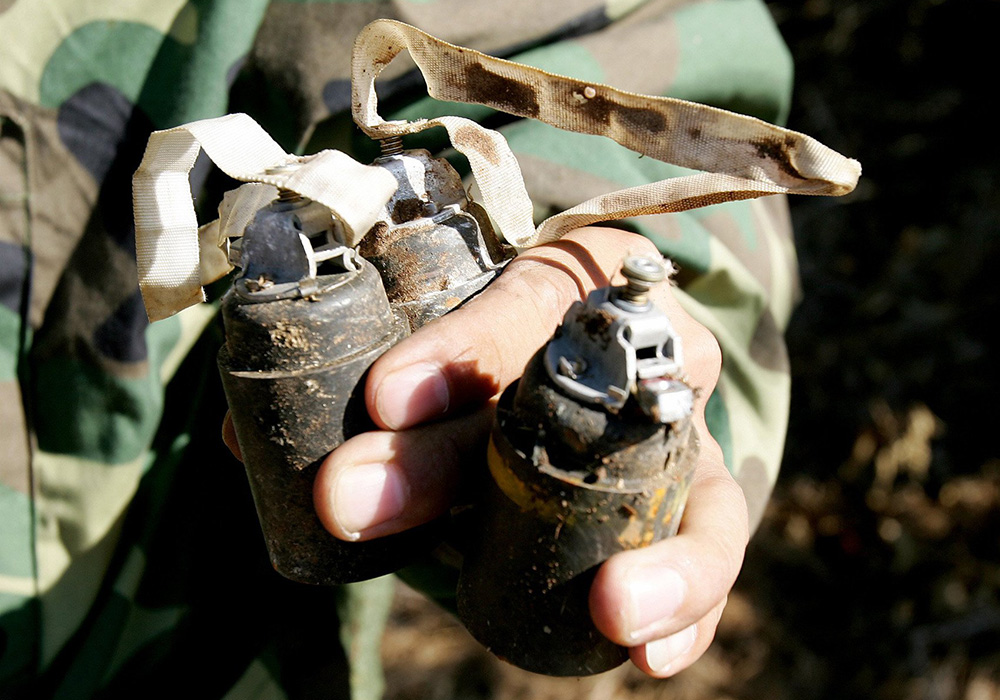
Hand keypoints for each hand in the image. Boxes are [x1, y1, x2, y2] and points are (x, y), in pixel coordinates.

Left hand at [309, 226, 748, 676]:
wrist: (571, 353)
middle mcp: (639, 349)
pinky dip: (687, 604)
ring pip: (690, 486)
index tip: (383, 399)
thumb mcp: (434, 329)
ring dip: (652, 556)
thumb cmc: (495, 335)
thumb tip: (251, 447)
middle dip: (455, 461)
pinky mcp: (697, 499)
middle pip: (570, 405)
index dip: (461, 348)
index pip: (524, 298)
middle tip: (353, 500)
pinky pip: (709, 547)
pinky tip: (648, 653)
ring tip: (611, 608)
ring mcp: (681, 429)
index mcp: (572, 280)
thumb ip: (361, 380)